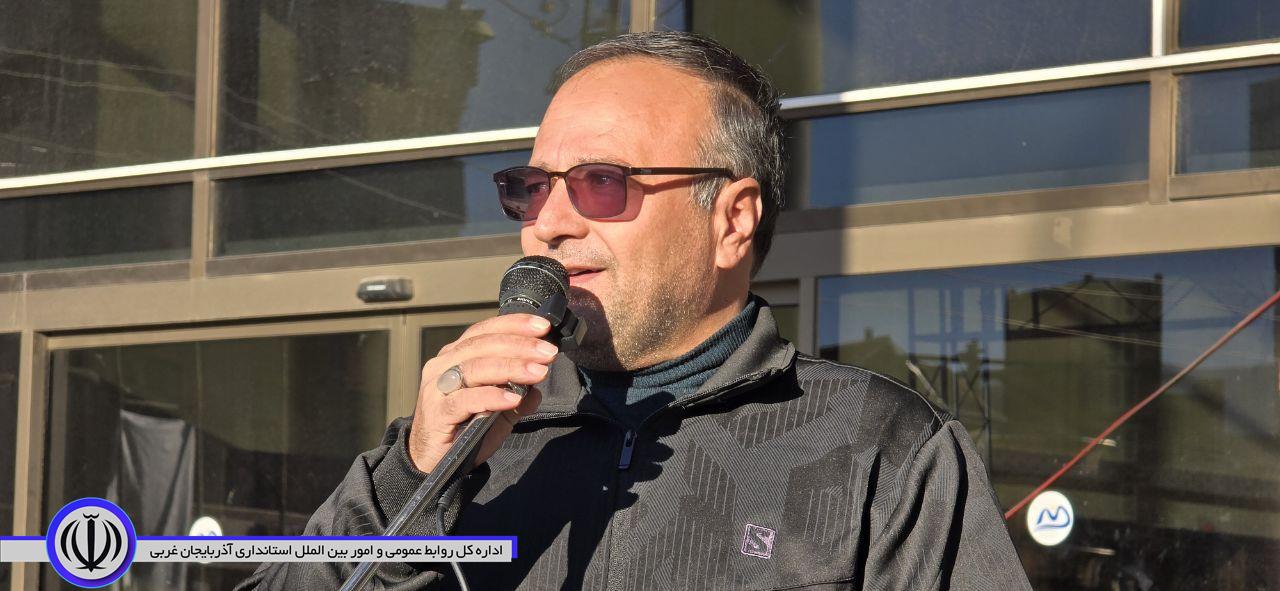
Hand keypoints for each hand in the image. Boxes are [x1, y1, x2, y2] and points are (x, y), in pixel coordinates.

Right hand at [408, 314, 555, 472]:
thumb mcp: (498, 411)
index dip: (514, 325)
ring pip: (475, 367)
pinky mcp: (436, 412)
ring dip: (511, 367)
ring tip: (538, 372)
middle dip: (520, 345)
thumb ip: (517, 397)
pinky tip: (512, 398)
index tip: (543, 326)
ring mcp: (437, 388)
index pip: (485, 330)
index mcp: (456, 356)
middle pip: (483, 345)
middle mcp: (443, 366)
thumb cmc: (464, 431)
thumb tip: (538, 389)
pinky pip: (465, 399)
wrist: (432, 463)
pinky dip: (491, 396)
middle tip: (548, 351)